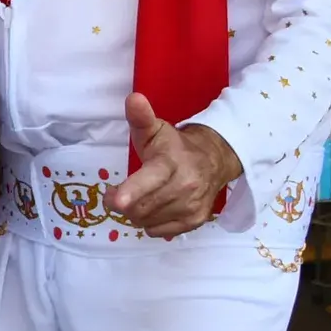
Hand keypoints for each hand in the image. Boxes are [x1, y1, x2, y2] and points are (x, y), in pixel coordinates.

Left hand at [107, 93, 240, 237]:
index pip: (151, 179)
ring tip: (140, 196)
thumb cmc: (174, 146)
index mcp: (171, 162)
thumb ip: (140, 118)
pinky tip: (155, 207)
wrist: (213, 160)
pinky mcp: (195, 221)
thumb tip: (133, 98)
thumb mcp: (155, 130)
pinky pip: (159, 231)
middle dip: (122, 202)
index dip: (132, 191)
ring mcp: (192, 206)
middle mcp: (185, 186)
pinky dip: (150, 222)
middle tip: (118, 193)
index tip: (117, 200)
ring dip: (135, 212)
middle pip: (140, 207)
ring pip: (146, 221)